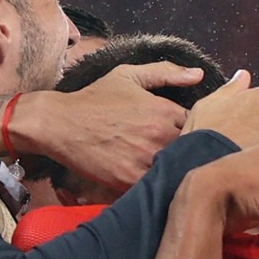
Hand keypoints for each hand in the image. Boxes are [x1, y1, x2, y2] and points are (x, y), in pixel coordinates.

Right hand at [8, 68, 191, 192]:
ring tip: (168, 168)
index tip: (187, 134)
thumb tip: (199, 74)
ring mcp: (146, 158)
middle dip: (190, 152)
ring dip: (176, 170)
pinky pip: (156, 186)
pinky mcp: (131, 179)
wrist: (58, 124)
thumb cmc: (94, 99)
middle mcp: (160, 134)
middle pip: (193, 150)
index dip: (196, 131)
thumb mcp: (128, 76)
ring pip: (177, 169)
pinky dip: (158, 184)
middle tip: (181, 154)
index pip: (200, 125)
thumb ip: (166, 72)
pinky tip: (153, 179)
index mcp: (164, 110)